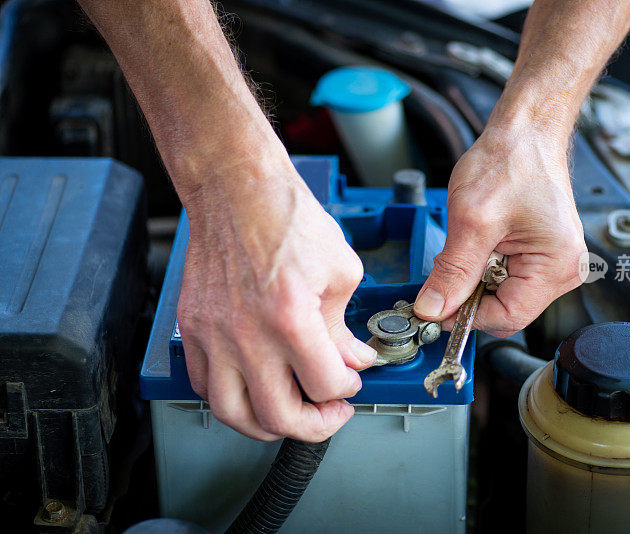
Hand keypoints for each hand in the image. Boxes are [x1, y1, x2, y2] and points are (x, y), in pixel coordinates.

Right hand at [176, 153, 375, 441]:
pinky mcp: (192, 328)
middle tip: (329, 412)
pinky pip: (202, 385)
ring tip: (289, 415)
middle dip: (315, 425)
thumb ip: (344, 326)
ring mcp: (212, 334)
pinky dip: (229, 399)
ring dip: (266, 425)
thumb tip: (352, 359)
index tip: (351, 379)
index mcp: (290, 317)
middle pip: (278, 415)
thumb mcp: (339, 270)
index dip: (347, 388)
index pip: (325, 384)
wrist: (237, 188)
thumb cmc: (286, 218)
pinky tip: (251, 389)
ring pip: (232, 413)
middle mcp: (246, 333)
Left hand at [413, 126, 586, 336]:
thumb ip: (452, 271)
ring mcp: (554, 263)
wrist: (525, 132)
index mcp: (556, 264)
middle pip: (507, 310)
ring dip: (476, 282)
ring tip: (467, 248)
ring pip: (504, 296)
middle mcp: (563, 269)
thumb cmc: (510, 161)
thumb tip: (433, 308)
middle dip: (470, 298)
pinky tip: (478, 247)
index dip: (467, 317)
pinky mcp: (542, 255)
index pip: (508, 317)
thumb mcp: (470, 220)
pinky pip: (508, 279)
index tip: (435, 309)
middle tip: (443, 274)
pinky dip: (484, 270)